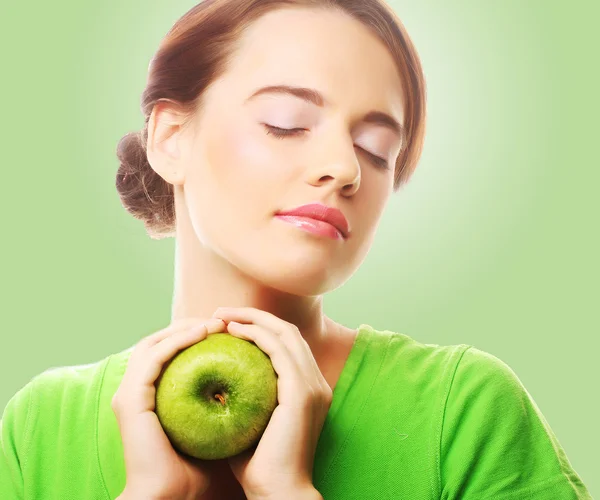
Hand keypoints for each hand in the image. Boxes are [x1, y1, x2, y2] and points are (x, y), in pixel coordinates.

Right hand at [111, 317, 227, 499]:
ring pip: (154, 343)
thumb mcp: (210, 431)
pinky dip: (178, 340)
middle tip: (221, 320)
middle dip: (190, 326)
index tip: (225, 332)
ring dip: (185, 327)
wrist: (168, 499)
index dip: (194, 338)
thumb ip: (220, 408)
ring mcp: (129, 394)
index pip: (169, 355)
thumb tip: (250, 387)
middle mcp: (134, 391)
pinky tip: (203, 332)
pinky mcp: (130, 399)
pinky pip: (154, 358)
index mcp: (149, 398)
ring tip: (215, 322)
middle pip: (159, 342)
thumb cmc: (191, 473)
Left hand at [211, 306, 331, 498]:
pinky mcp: (302, 391)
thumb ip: (241, 400)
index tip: (227, 326)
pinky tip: (232, 332)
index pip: (286, 345)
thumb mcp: (249, 423)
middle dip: (253, 316)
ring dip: (252, 319)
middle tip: (221, 313)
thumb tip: (214, 384)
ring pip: (284, 333)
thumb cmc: (258, 466)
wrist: (279, 493)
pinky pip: (278, 349)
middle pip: (287, 331)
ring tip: (222, 316)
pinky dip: (256, 334)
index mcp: (307, 389)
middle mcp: (315, 382)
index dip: (258, 328)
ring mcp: (312, 385)